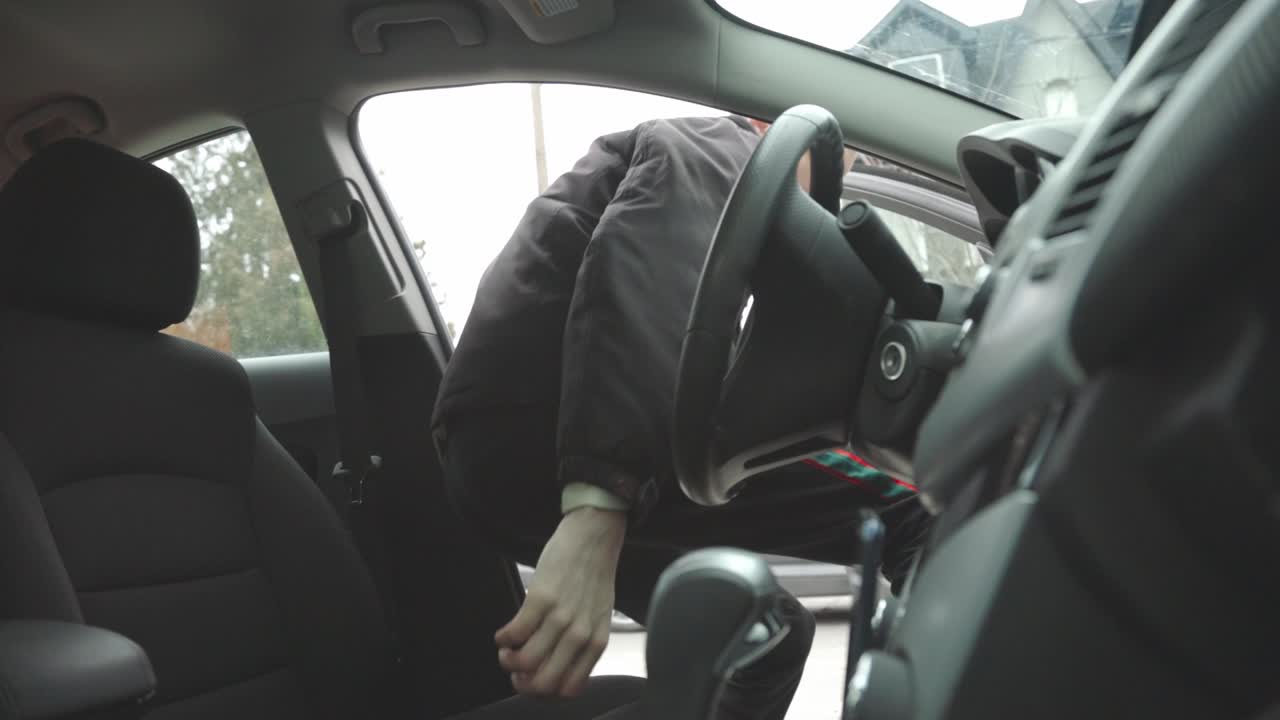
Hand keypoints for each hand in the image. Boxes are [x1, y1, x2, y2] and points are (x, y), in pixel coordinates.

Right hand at [496, 506, 626, 697]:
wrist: (593, 538)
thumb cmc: (594, 577)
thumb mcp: (598, 617)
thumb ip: (583, 645)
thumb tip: (555, 668)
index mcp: (596, 643)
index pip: (568, 690)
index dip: (544, 692)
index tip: (533, 680)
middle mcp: (580, 635)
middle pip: (543, 683)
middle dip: (521, 683)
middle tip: (515, 670)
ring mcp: (560, 618)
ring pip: (525, 662)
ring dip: (507, 660)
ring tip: (507, 649)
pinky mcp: (541, 599)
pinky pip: (513, 634)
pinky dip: (502, 640)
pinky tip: (504, 633)